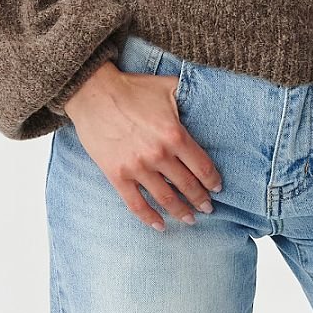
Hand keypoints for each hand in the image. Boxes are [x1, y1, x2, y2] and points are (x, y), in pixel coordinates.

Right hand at [63, 60, 222, 230]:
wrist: (94, 93)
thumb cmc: (132, 88)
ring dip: (181, 212)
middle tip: (208, 208)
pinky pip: (136, 205)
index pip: (202, 166)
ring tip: (190, 219)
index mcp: (174, 134)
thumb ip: (189, 94)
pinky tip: (160, 226)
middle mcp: (159, 155)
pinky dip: (150, 218)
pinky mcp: (117, 175)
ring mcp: (137, 168)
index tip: (218, 188)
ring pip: (166, 199)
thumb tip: (208, 95)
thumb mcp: (167, 86)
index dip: (213, 180)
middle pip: (187, 185)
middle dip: (201, 200)